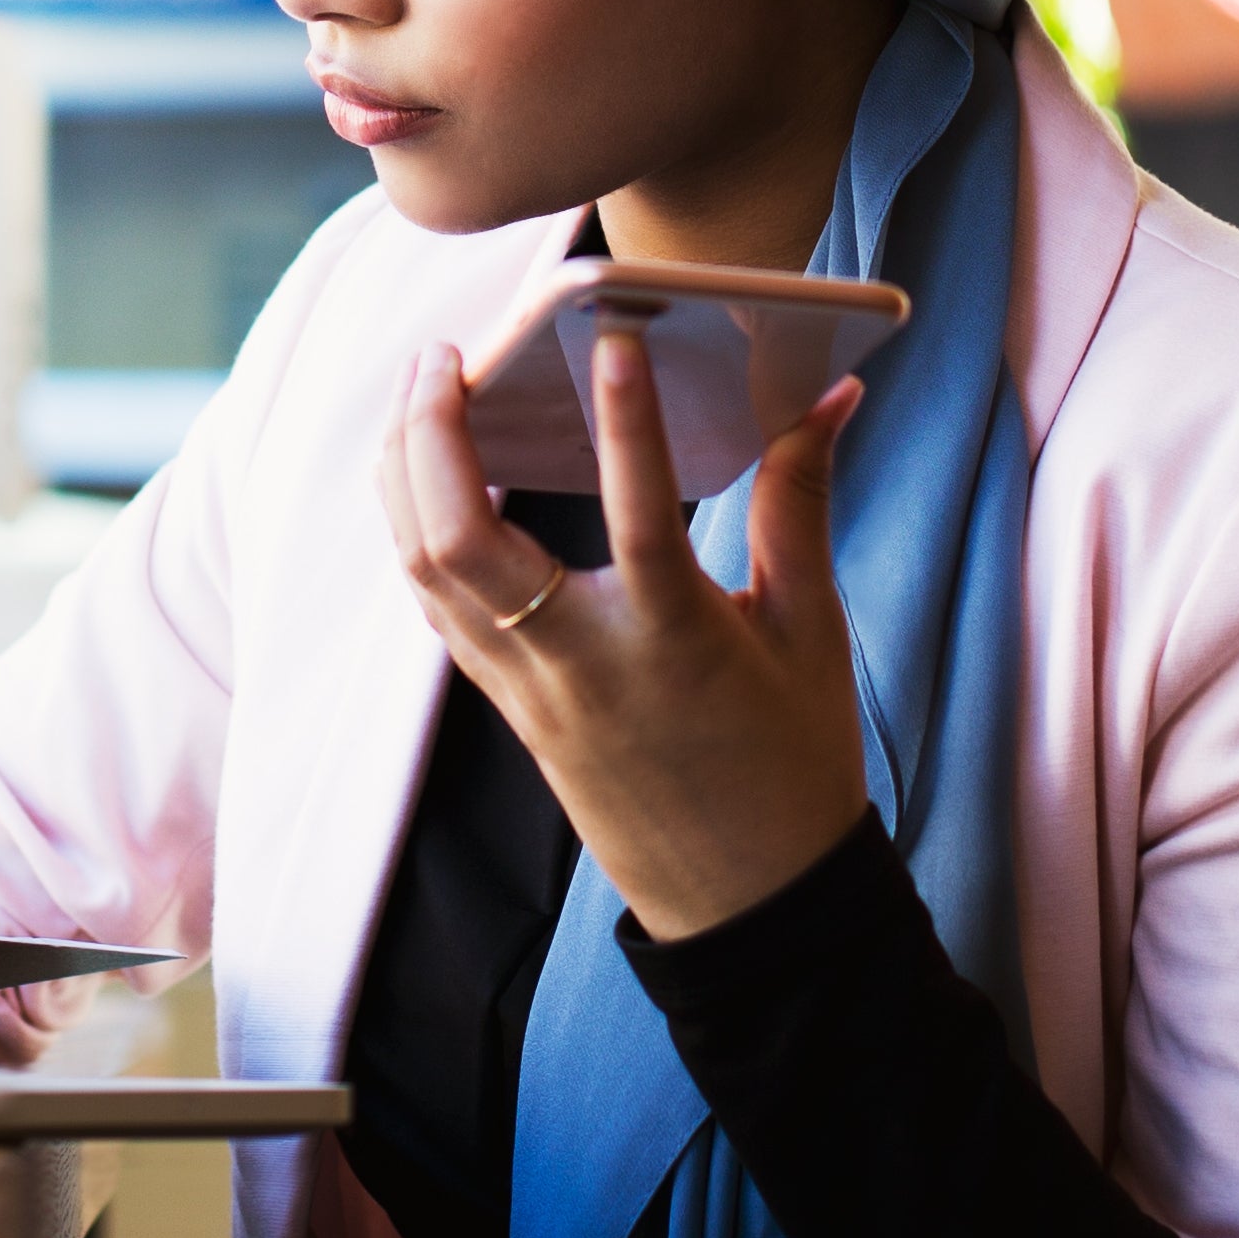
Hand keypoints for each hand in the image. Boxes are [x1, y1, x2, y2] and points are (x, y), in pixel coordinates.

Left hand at [377, 325, 869, 940]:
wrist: (747, 903)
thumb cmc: (793, 766)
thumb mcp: (811, 633)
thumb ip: (801, 502)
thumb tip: (831, 395)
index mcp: (673, 643)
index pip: (638, 512)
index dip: (625, 418)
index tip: (612, 334)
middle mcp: (581, 666)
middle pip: (461, 539)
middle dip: (431, 432)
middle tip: (446, 351)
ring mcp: (532, 691)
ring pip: (426, 570)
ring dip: (407, 474)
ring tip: (424, 394)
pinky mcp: (511, 709)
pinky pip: (439, 608)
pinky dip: (419, 532)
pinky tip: (430, 481)